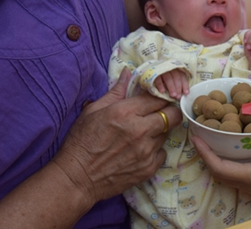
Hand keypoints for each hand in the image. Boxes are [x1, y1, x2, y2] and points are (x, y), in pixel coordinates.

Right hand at [52, 68, 181, 203]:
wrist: (77, 178)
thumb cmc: (81, 141)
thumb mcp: (94, 110)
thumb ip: (116, 91)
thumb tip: (128, 72)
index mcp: (125, 112)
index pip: (158, 98)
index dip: (161, 96)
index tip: (158, 99)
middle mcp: (140, 130)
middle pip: (173, 115)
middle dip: (169, 111)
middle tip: (159, 113)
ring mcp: (146, 151)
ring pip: (167, 134)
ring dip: (159, 131)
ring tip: (143, 133)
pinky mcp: (148, 168)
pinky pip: (162, 153)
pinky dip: (155, 150)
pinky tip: (141, 150)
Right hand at [154, 69, 189, 98]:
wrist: (147, 75)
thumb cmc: (162, 81)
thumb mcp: (171, 81)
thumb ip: (177, 85)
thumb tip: (184, 93)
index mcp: (174, 69)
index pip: (182, 75)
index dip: (185, 84)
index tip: (186, 93)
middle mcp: (168, 68)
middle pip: (176, 76)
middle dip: (178, 87)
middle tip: (178, 96)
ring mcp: (160, 69)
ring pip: (168, 77)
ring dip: (171, 87)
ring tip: (172, 95)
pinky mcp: (152, 72)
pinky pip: (157, 78)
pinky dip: (160, 85)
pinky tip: (162, 92)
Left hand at [192, 113, 250, 208]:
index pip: (220, 168)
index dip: (204, 153)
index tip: (196, 137)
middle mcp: (250, 185)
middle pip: (218, 172)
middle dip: (205, 154)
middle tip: (200, 133)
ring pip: (227, 175)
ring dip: (216, 158)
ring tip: (212, 137)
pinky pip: (237, 175)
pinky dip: (229, 161)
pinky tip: (234, 147)